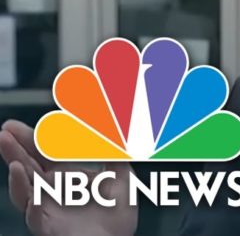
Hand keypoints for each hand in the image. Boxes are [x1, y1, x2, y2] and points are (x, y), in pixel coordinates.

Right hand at [0, 120, 137, 235]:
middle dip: (17, 147)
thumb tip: (118, 130)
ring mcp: (46, 209)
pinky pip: (34, 216)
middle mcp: (51, 191)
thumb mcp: (121, 179)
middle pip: (28, 165)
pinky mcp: (47, 228)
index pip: (48, 153)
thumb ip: (117, 156)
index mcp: (66, 177)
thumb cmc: (115, 216)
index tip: (42, 122)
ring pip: (24, 187)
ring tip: (9, 152)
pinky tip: (29, 190)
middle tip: (6, 128)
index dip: (42, 137)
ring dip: (16, 169)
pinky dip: (30, 202)